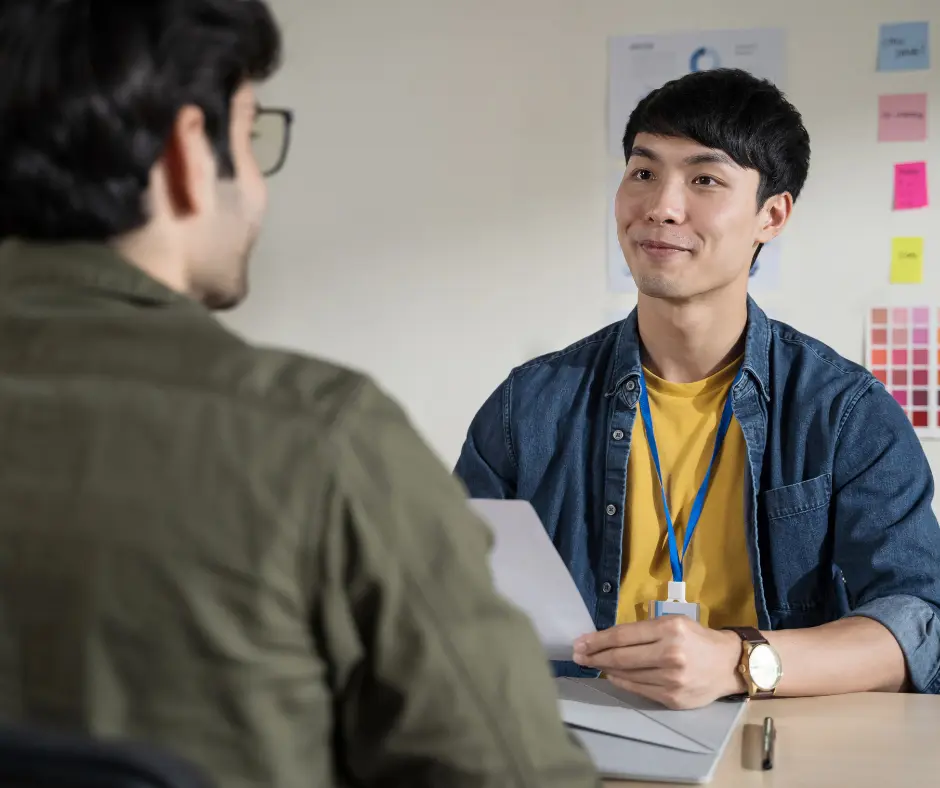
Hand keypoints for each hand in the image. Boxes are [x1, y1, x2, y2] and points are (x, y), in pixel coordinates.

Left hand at [572, 616, 745, 709]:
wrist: (729, 665)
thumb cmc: (698, 639)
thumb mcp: (673, 623)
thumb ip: (643, 631)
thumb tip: (607, 639)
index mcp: (670, 630)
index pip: (623, 635)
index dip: (597, 640)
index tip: (580, 642)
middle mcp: (670, 655)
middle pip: (621, 656)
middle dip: (594, 656)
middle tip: (577, 655)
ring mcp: (672, 680)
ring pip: (627, 674)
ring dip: (605, 669)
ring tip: (592, 664)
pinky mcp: (673, 698)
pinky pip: (638, 689)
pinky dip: (621, 681)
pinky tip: (612, 675)